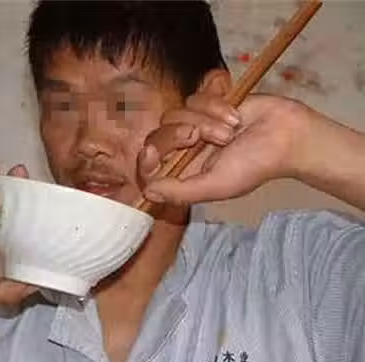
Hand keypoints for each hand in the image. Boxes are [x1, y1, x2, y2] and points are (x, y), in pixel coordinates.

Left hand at [137, 93, 303, 204]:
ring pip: (175, 114)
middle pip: (157, 136)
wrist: (287, 134)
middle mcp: (185, 150)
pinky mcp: (207, 103)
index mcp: (184, 173)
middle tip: (201, 138)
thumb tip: (147, 193)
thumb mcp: (216, 185)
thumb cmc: (255, 166)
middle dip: (178, 135)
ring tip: (230, 132)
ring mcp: (195, 124)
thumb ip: (180, 191)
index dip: (145, 160)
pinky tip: (235, 116)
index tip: (151, 152)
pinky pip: (194, 98)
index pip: (149, 168)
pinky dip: (216, 106)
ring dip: (205, 121)